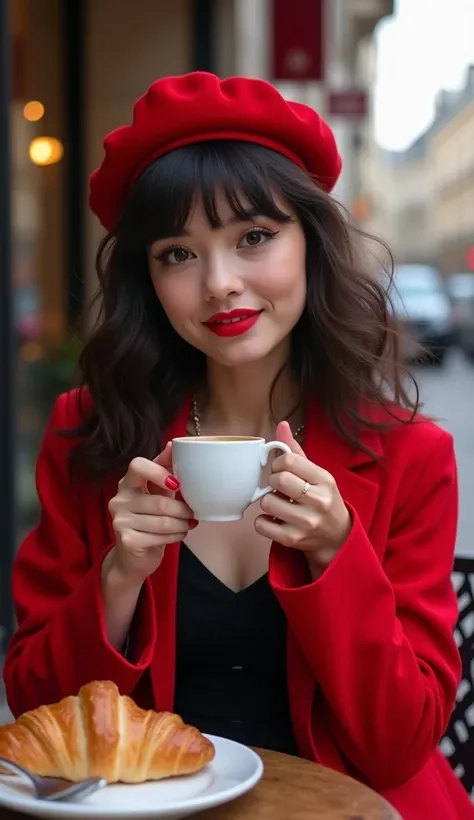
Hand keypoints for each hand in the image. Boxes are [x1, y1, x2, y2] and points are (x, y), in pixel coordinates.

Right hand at [106, 443, 195, 581]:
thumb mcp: (157, 491)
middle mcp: (119, 500)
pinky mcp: (126, 540)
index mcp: (127, 483)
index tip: (177, 484)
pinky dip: (175, 537)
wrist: (133, 556)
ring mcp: (119, 520)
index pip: (137, 466)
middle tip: (192, 513)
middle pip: (159, 501)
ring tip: (187, 525)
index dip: (159, 472)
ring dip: (182, 525)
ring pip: (163, 521)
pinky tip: (177, 535)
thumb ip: (164, 469)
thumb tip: (174, 444)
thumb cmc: (149, 518)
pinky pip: (160, 537)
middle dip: (182, 510)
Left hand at [254, 422, 351, 572]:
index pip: (289, 460)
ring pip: (267, 502)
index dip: (279, 463)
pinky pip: (261, 524)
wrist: (336, 538)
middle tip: (280, 487)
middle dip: (273, 481)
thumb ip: (296, 451)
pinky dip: (263, 521)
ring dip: (268, 501)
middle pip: (278, 480)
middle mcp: (318, 501)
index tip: (282, 470)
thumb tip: (282, 425)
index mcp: (325, 480)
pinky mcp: (293, 540)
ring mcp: (306, 522)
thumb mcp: (317, 474)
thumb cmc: (322, 500)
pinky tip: (275, 519)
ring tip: (280, 504)